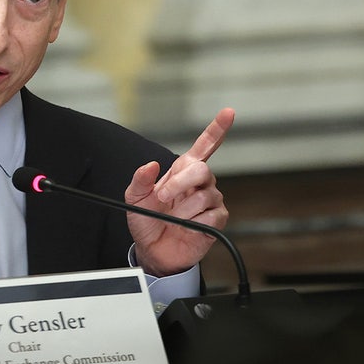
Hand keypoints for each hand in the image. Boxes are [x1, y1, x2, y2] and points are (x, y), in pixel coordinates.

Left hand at [125, 108, 234, 275]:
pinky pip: (210, 216)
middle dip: (179, 184)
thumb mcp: (134, 198)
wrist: (154, 250)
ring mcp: (211, 200)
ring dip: (181, 210)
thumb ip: (139, 180)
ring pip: (203, 196)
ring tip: (172, 219)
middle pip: (202, 170)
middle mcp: (201, 182)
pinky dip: (193, 223)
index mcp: (183, 170)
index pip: (205, 146)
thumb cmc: (147, 221)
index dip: (217, 129)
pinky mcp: (217, 220)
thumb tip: (150, 165)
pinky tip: (186, 227)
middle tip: (162, 198)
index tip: (228, 113)